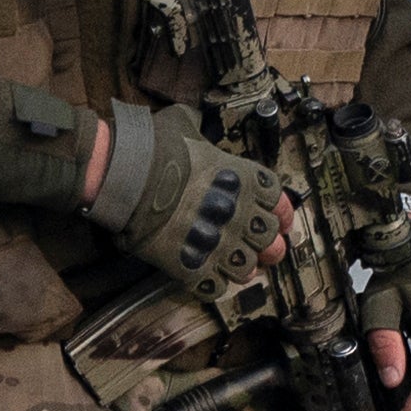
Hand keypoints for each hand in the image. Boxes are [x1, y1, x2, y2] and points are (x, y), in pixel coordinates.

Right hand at [79, 107, 282, 287]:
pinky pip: (217, 287)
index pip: (280, 203)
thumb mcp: (185, 125)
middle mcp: (240, 215)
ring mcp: (219, 244)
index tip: (280, 221)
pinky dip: (215, 285)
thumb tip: (191, 123)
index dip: (282, 214)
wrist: (128, 176)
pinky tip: (208, 277)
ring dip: (243, 268)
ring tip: (234, 266)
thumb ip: (199, 130)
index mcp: (245, 180)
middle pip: (270, 240)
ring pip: (248, 268)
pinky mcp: (194, 267)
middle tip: (261, 250)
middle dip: (268, 246)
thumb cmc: (156, 147)